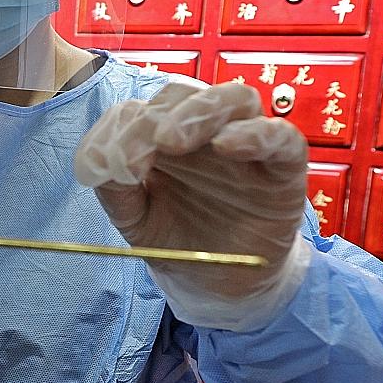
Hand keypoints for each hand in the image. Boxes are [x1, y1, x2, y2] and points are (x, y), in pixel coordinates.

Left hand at [73, 82, 309, 330]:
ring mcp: (246, 144)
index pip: (139, 110)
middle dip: (153, 118)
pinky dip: (255, 133)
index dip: (119, 130)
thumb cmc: (178, 243)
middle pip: (183, 95)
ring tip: (170, 141)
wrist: (217, 288)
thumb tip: (99, 161)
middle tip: (137, 156)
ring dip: (198, 112)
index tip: (107, 165)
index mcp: (164, 136)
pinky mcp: (283, 168)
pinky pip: (281, 137)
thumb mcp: (135, 219)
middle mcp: (205, 132)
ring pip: (234, 99)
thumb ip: (115, 189)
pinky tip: (227, 145)